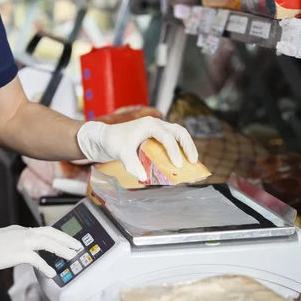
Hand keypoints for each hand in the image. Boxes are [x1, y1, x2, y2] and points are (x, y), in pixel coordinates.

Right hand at [0, 226, 81, 277]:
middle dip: (66, 239)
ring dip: (62, 248)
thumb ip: (16, 244)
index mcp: (19, 230)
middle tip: (78, 246)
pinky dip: (46, 265)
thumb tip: (27, 253)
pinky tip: (52, 272)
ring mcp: (19, 241)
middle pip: (50, 232)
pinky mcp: (14, 253)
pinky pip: (36, 258)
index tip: (68, 242)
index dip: (58, 236)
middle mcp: (22, 232)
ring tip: (73, 256)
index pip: (44, 231)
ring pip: (48, 241)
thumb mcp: (2, 242)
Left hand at [77, 117, 198, 180]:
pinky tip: (182, 160)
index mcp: (150, 125)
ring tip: (193, 161)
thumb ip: (132, 164)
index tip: (178, 165)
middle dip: (188, 146)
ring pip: (179, 133)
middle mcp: (156, 124)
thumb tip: (143, 177)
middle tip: (193, 161)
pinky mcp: (157, 135)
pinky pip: (174, 139)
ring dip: (187, 146)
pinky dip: (180, 148)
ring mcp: (158, 128)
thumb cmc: (114, 141)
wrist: (106, 136)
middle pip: (179, 131)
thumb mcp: (121, 153)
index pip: (167, 137)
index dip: (174, 151)